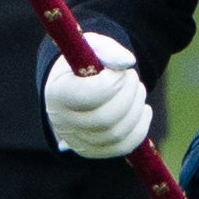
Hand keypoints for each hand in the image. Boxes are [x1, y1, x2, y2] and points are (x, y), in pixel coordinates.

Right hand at [42, 44, 151, 161]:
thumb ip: (108, 50)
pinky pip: (123, 146)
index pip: (90, 96)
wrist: (75, 84)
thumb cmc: (85, 63)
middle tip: (132, 77)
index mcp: (56, 92)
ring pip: (117, 133)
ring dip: (136, 108)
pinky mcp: (92, 151)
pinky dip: (140, 127)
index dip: (114, 82)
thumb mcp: (92, 47)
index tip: (121, 70)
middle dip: (129, 95)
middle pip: (105, 118)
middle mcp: (61, 121)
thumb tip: (128, 62)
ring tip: (136, 89)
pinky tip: (142, 109)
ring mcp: (75, 140)